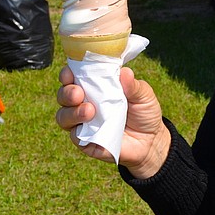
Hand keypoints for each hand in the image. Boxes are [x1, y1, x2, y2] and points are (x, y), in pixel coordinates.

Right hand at [55, 65, 170, 178]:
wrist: (151, 140)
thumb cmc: (144, 112)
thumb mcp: (144, 95)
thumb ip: (133, 85)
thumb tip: (125, 72)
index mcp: (96, 86)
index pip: (75, 76)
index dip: (68, 74)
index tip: (69, 73)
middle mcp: (84, 102)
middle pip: (63, 95)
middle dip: (66, 93)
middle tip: (78, 93)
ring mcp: (83, 123)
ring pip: (63, 116)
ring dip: (72, 112)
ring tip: (89, 111)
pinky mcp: (86, 141)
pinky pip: (75, 137)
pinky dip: (79, 131)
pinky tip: (92, 128)